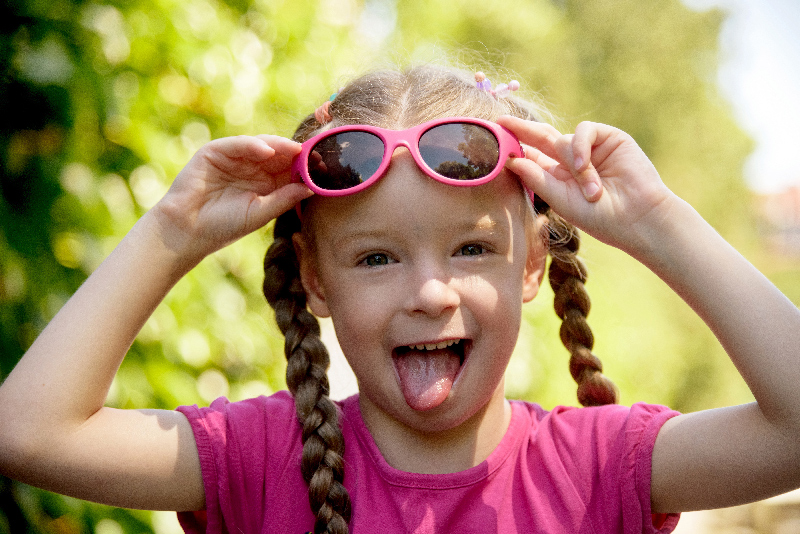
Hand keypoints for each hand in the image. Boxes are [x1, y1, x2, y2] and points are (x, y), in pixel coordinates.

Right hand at [150, 135, 312, 261]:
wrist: (188, 231)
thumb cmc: (224, 226)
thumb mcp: (260, 213)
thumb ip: (284, 199)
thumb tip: (311, 188)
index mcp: (264, 182)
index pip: (289, 168)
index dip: (306, 165)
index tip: (325, 166)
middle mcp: (251, 167)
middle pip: (279, 153)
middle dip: (297, 152)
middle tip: (316, 152)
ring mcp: (234, 158)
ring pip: (262, 145)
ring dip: (280, 146)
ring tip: (296, 150)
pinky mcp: (215, 152)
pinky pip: (238, 144)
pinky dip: (254, 145)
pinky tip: (268, 151)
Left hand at [497, 117, 675, 252]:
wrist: (639, 218)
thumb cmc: (601, 217)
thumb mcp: (561, 199)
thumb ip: (536, 178)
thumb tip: (510, 160)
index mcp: (557, 177)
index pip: (531, 156)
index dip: (513, 146)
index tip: (492, 138)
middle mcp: (570, 160)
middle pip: (541, 137)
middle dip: (522, 129)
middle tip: (501, 122)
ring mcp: (590, 148)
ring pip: (564, 139)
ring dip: (573, 163)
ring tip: (590, 189)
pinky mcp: (609, 137)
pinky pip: (584, 130)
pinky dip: (580, 147)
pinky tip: (585, 165)